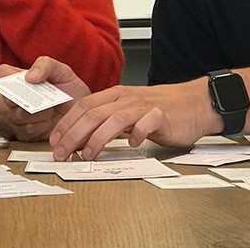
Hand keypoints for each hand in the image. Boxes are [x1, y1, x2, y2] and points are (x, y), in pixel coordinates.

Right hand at [0, 61, 84, 142]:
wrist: (85, 113)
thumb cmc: (71, 91)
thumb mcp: (62, 71)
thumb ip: (45, 65)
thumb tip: (29, 76)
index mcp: (22, 79)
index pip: (1, 73)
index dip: (3, 75)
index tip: (20, 78)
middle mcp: (17, 97)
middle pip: (7, 97)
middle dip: (24, 97)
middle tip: (40, 95)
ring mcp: (21, 116)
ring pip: (18, 115)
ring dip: (37, 112)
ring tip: (51, 108)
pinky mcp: (27, 133)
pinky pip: (28, 129)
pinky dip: (42, 125)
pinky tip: (51, 121)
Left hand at [49, 78, 222, 160]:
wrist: (195, 103)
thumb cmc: (161, 110)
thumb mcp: (128, 111)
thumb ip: (107, 121)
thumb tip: (81, 140)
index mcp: (115, 95)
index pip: (83, 106)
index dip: (66, 123)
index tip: (54, 141)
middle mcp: (125, 98)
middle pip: (92, 113)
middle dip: (73, 134)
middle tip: (62, 153)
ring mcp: (143, 106)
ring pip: (114, 118)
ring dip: (97, 137)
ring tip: (87, 154)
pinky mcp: (161, 115)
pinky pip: (146, 123)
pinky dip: (137, 133)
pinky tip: (132, 145)